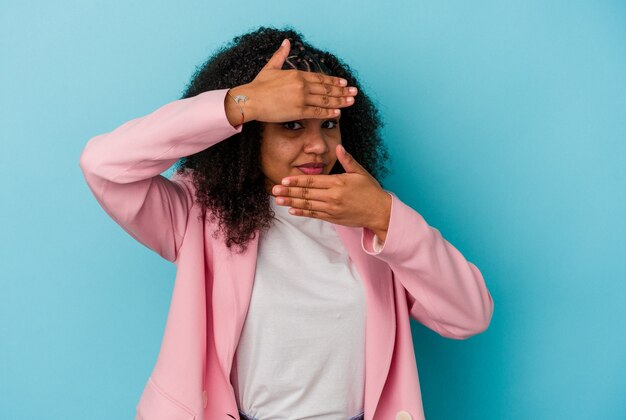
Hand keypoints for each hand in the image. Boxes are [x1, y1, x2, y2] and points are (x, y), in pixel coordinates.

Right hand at [226, 39, 357, 123]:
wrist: (250, 100)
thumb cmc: (258, 86)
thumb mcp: (270, 67)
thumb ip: (281, 55)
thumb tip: (286, 42)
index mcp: (297, 75)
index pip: (320, 78)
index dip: (333, 81)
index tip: (344, 83)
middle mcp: (301, 85)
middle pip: (326, 89)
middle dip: (342, 91)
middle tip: (354, 92)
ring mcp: (301, 98)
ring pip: (325, 100)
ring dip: (340, 101)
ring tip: (351, 101)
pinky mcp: (298, 111)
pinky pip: (317, 112)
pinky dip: (328, 113)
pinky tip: (338, 113)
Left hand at [270, 144, 391, 240]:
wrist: (380, 212)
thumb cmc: (371, 190)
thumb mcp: (360, 172)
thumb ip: (347, 160)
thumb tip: (338, 147)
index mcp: (338, 182)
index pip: (312, 180)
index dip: (296, 180)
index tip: (283, 179)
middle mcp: (333, 196)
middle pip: (306, 193)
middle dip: (289, 191)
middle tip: (274, 190)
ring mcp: (332, 209)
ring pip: (307, 205)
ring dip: (291, 201)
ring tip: (278, 200)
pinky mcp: (333, 218)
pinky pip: (314, 215)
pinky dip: (302, 212)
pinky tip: (292, 209)